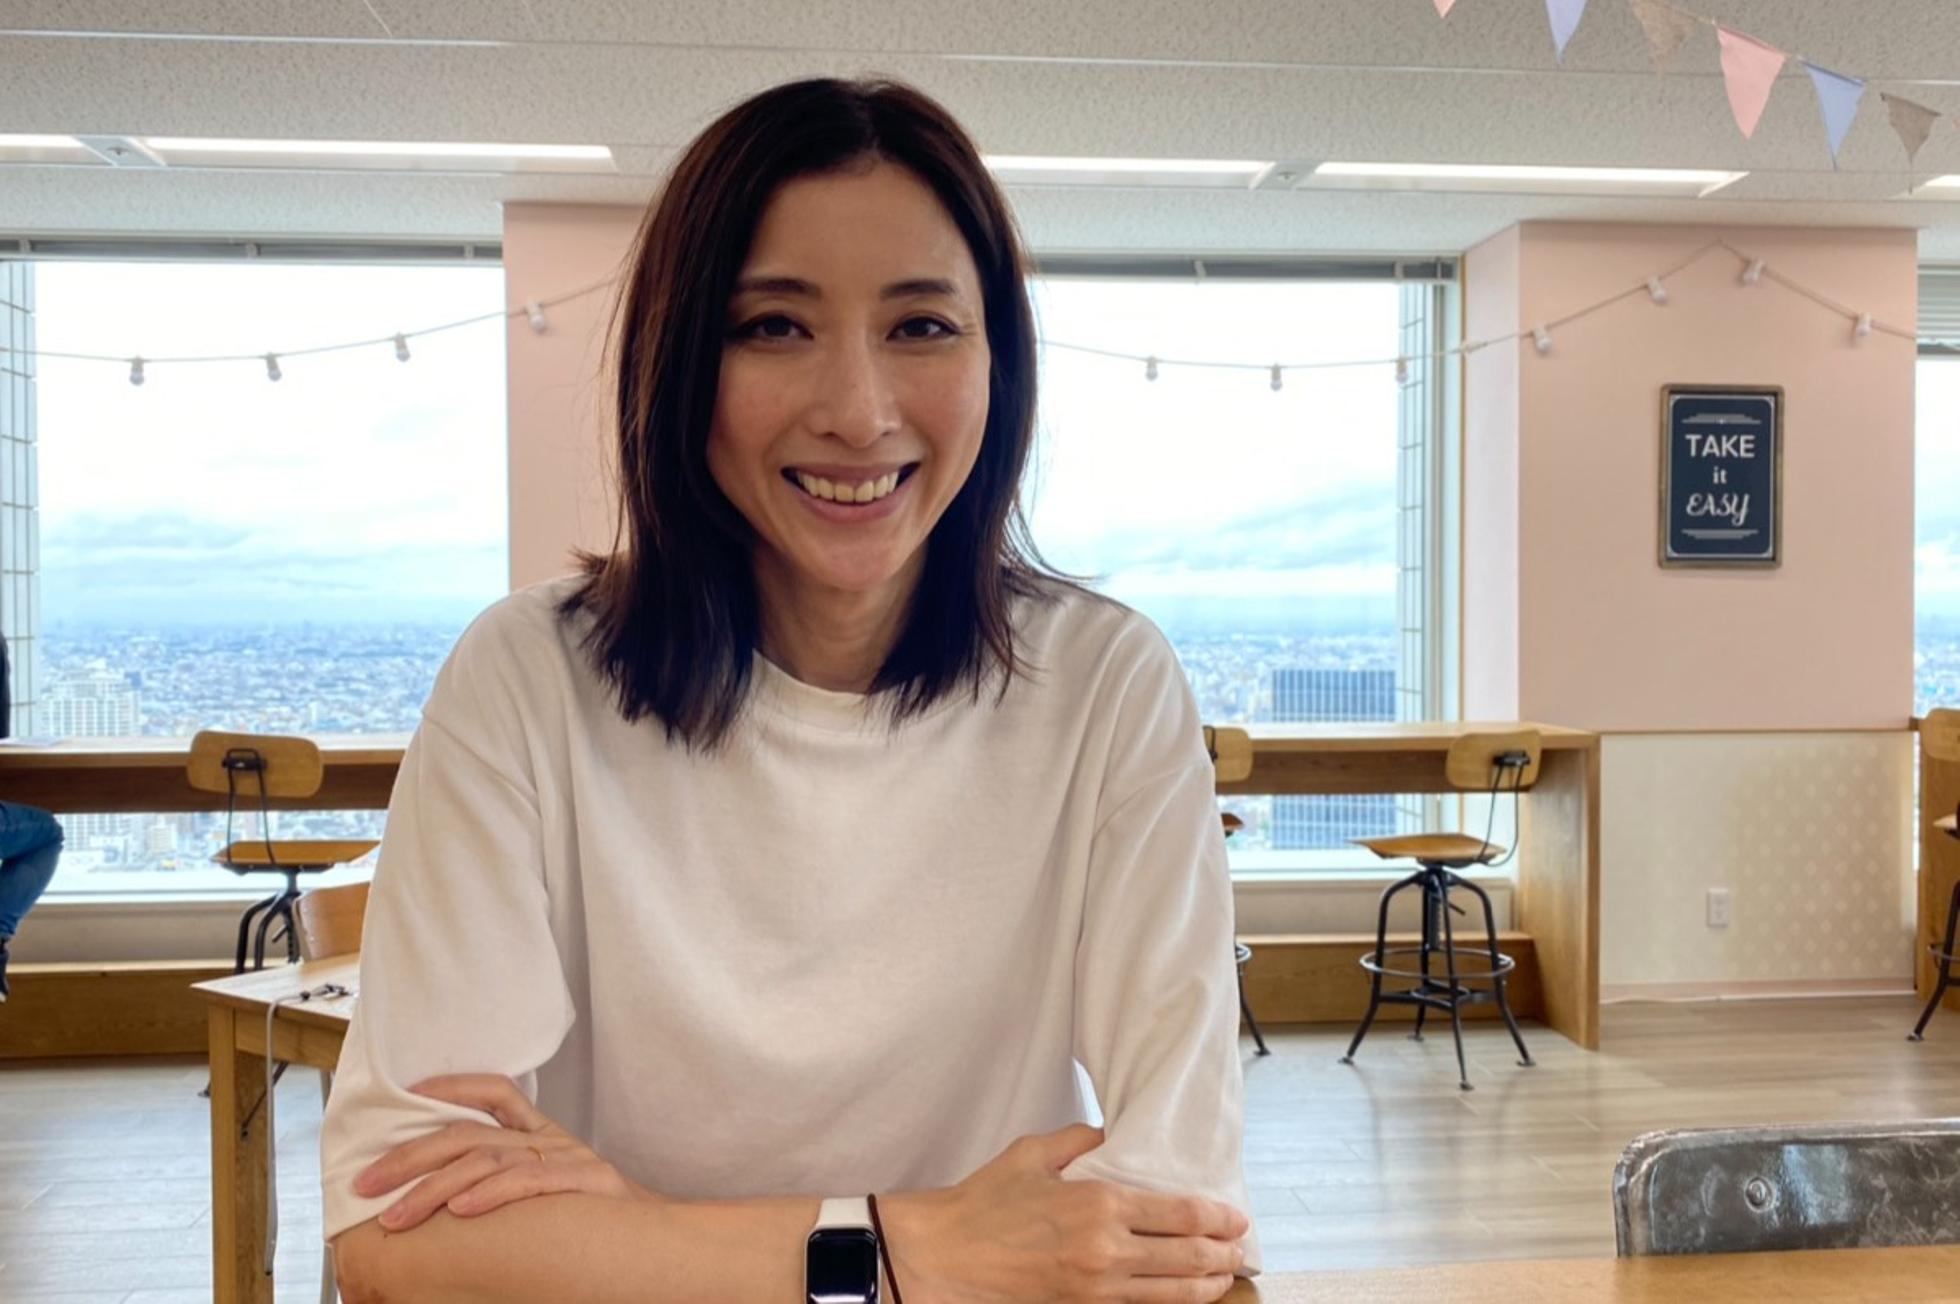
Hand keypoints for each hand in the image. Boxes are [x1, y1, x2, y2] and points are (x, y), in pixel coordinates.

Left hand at [350, 1074, 657, 1230]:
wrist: (657, 1239)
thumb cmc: (593, 1221)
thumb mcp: (549, 1188)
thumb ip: (506, 1179)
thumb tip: (443, 1197)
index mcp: (541, 1134)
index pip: (494, 1092)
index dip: (450, 1086)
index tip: (402, 1098)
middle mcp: (550, 1139)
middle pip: (468, 1132)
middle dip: (409, 1156)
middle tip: (364, 1184)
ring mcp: (567, 1158)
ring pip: (488, 1158)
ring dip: (434, 1188)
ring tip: (396, 1216)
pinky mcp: (585, 1182)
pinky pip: (529, 1182)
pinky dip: (491, 1195)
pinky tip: (462, 1212)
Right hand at [878, 1124, 1248, 1302]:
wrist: (941, 1258)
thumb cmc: (982, 1205)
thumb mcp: (1033, 1154)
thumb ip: (1082, 1141)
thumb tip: (1112, 1137)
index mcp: (1099, 1204)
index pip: (1180, 1214)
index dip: (1217, 1218)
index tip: (1235, 1218)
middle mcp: (1107, 1251)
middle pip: (1188, 1258)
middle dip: (1222, 1254)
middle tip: (1239, 1249)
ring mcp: (1096, 1289)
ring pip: (1172, 1293)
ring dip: (1207, 1285)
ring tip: (1223, 1277)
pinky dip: (1170, 1303)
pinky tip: (1181, 1295)